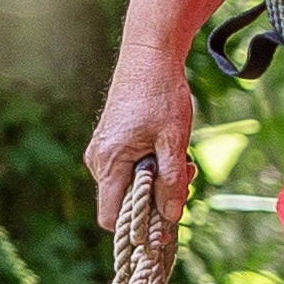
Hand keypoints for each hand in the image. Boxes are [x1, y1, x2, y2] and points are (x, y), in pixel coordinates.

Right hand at [84, 43, 198, 237]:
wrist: (149, 55)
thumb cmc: (161, 94)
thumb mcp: (173, 141)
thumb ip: (171, 182)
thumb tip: (170, 217)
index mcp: (109, 161)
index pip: (112, 218)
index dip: (138, 229)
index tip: (166, 223)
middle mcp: (98, 159)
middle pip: (123, 203)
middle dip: (155, 199)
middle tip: (185, 176)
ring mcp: (102, 150)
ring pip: (128, 186)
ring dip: (157, 181)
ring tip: (180, 157)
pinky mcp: (109, 142)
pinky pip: (128, 169)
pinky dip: (150, 167)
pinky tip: (168, 149)